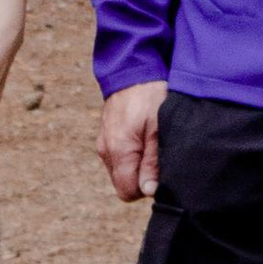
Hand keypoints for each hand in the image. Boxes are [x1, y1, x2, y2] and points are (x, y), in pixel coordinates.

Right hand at [98, 78, 168, 202]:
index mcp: (119, 151)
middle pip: (123, 184)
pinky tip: (142, 137)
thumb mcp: (159, 130)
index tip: (159, 170)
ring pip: (120, 171)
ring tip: (150, 143)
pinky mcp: (105, 137)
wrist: (132, 71)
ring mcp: (103, 144)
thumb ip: (153, 163)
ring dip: (136, 165)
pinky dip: (130, 155)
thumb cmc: (150, 97)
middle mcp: (106, 151)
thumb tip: (148, 191)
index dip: (146, 188)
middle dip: (141, 177)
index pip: (127, 192)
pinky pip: (117, 158)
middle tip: (157, 155)